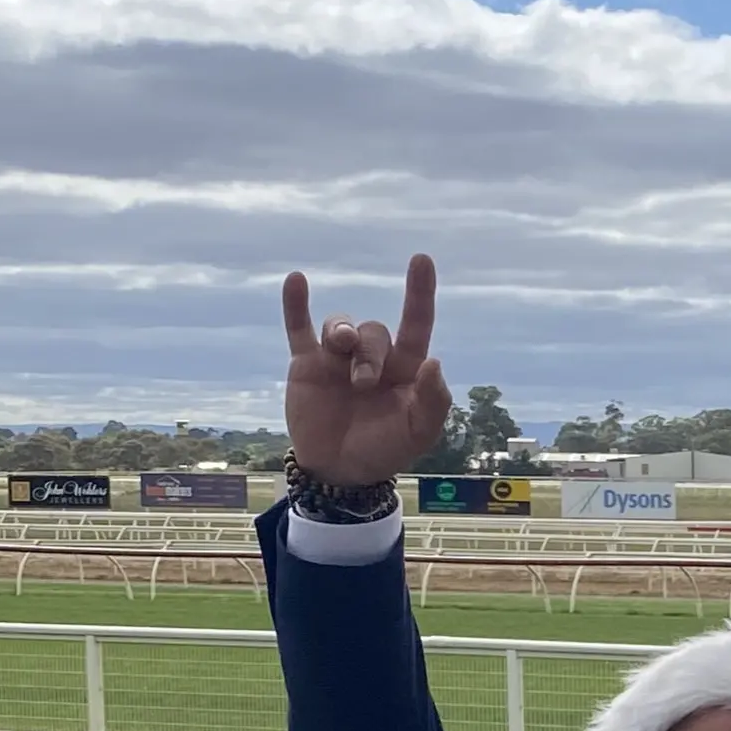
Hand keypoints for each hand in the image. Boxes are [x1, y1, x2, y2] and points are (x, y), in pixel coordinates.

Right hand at [282, 254, 453, 484]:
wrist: (341, 470)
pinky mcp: (307, 364)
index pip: (416, 323)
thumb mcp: (419, 432)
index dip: (419, 292)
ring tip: (340, 349)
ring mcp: (338, 359)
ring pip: (341, 326)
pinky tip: (297, 280)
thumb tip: (434, 362)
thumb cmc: (386, 449)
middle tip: (363, 385)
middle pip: (374, 331)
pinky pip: (299, 328)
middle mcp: (373, 356)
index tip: (422, 260)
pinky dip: (296, 304)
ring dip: (342, 334)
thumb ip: (434, 400)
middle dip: (370, 353)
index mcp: (405, 367)